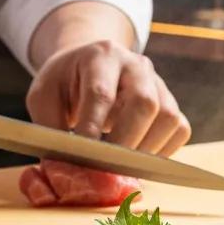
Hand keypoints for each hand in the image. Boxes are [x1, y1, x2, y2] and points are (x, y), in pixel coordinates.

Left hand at [26, 40, 190, 155]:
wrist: (86, 66)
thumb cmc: (64, 83)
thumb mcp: (44, 96)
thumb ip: (51, 127)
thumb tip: (65, 165)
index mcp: (100, 55)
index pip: (101, 93)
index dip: (93, 127)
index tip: (82, 157)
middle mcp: (136, 64)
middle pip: (144, 102)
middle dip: (124, 142)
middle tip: (105, 169)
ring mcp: (158, 82)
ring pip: (168, 117)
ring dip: (145, 150)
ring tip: (121, 167)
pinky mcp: (171, 102)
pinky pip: (179, 129)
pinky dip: (162, 151)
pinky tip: (138, 160)